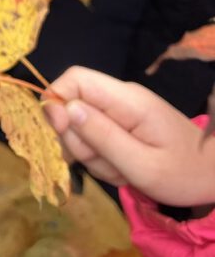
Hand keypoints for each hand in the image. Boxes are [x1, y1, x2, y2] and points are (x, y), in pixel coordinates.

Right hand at [44, 67, 214, 207]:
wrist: (213, 178)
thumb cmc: (184, 173)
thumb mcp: (142, 165)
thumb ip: (102, 137)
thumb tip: (65, 108)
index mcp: (128, 101)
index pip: (75, 78)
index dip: (57, 100)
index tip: (61, 132)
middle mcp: (120, 99)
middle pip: (72, 107)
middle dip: (78, 142)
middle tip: (108, 164)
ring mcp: (119, 112)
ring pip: (79, 128)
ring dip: (91, 156)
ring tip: (122, 170)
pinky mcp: (119, 125)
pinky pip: (91, 139)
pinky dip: (99, 159)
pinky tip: (122, 169)